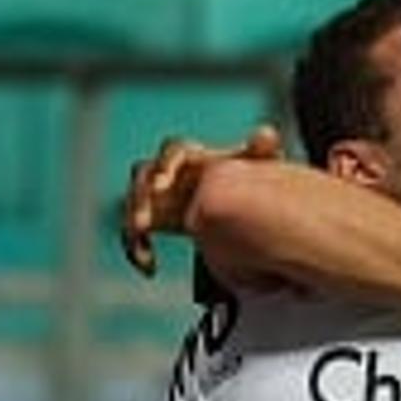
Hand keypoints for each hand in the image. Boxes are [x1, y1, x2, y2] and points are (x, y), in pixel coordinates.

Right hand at [119, 126, 279, 275]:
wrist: (235, 205)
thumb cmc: (242, 180)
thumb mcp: (255, 167)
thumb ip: (261, 152)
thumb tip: (267, 135)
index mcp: (191, 157)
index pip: (172, 152)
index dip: (165, 166)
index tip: (163, 184)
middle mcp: (168, 174)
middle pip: (144, 178)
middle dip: (140, 199)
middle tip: (142, 222)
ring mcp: (156, 197)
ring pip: (134, 206)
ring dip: (134, 226)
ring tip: (144, 250)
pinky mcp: (151, 221)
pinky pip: (134, 233)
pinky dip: (137, 249)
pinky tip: (148, 266)